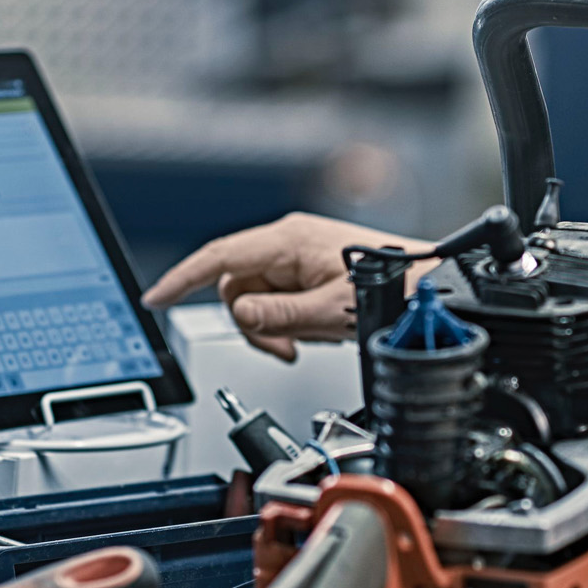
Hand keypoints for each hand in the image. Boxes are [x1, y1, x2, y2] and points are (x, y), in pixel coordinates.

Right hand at [140, 212, 433, 360]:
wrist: (430, 284)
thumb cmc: (393, 287)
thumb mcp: (330, 312)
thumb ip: (278, 316)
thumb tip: (240, 315)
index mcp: (289, 240)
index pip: (219, 258)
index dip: (183, 279)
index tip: (157, 299)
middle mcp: (290, 241)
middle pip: (237, 286)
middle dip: (254, 323)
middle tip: (285, 346)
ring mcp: (299, 254)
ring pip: (257, 297)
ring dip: (275, 326)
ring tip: (312, 337)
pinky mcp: (310, 269)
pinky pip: (281, 298)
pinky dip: (290, 321)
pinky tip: (318, 329)